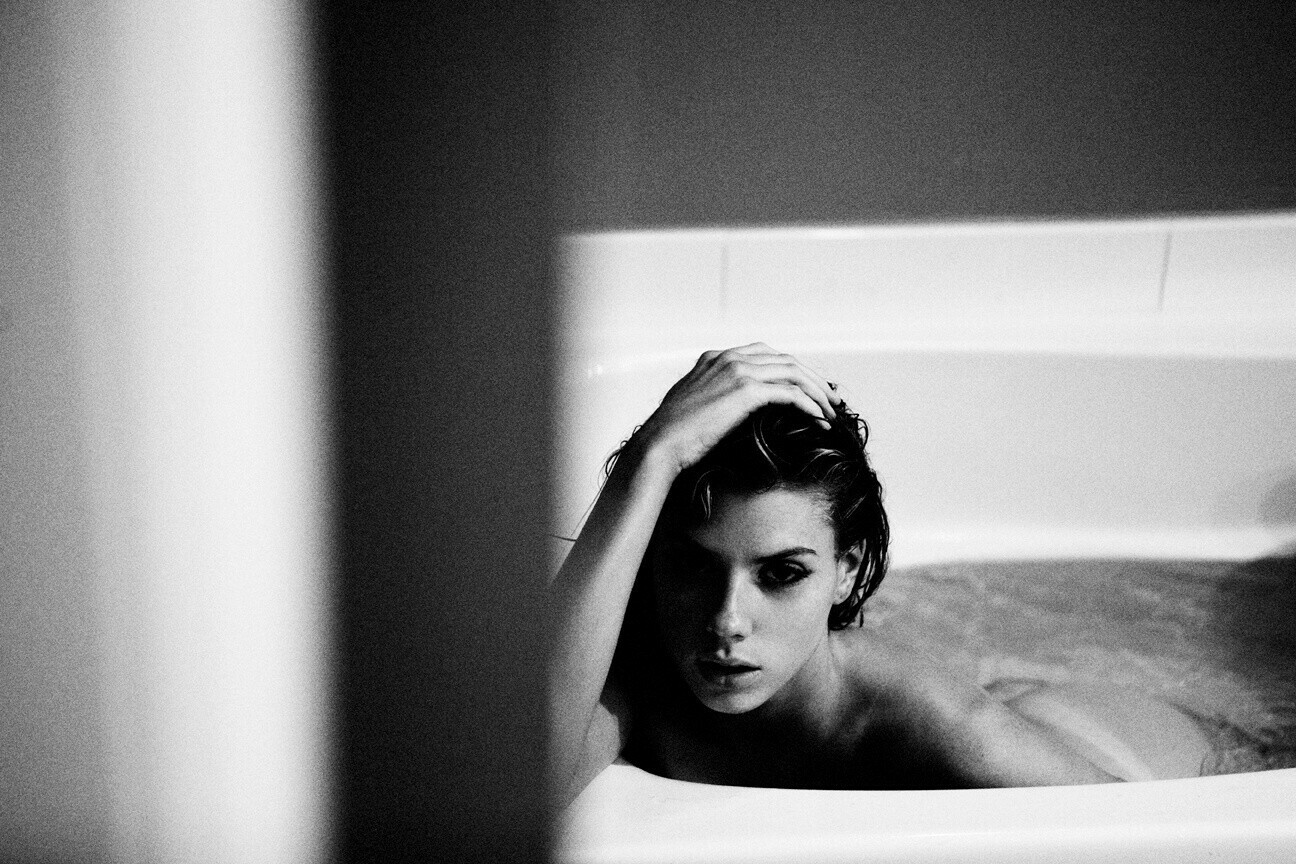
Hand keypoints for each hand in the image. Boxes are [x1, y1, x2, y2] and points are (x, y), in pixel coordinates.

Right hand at [633, 343, 841, 476]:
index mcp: (716, 357)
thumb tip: (728, 411)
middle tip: (832, 399)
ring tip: (832, 411)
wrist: (659, 445)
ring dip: (818, 392)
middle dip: (813, 378)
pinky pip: (790, 393)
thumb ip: (713, 398)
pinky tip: (820, 420)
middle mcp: (728, 357)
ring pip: (794, 373)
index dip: (793, 370)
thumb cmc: (673, 436)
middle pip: (786, 359)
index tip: (810, 389)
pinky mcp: (745, 390)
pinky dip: (810, 405)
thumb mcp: (693, 407)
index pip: (767, 354)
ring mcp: (737, 370)